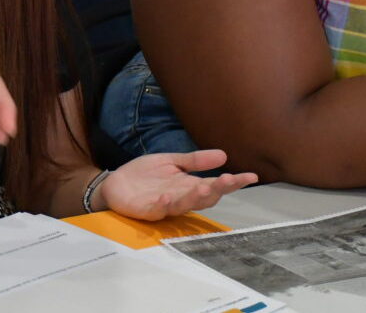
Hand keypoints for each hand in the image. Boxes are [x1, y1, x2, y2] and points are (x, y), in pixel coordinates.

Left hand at [99, 149, 257, 220]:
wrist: (114, 183)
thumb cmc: (145, 176)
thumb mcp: (171, 161)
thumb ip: (194, 161)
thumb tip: (223, 154)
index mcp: (189, 186)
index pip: (216, 185)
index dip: (233, 182)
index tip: (251, 176)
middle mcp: (181, 198)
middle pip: (204, 198)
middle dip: (217, 190)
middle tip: (228, 180)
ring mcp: (165, 206)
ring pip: (184, 205)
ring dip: (194, 197)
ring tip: (205, 186)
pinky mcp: (147, 210)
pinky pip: (157, 209)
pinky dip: (164, 204)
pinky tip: (168, 197)